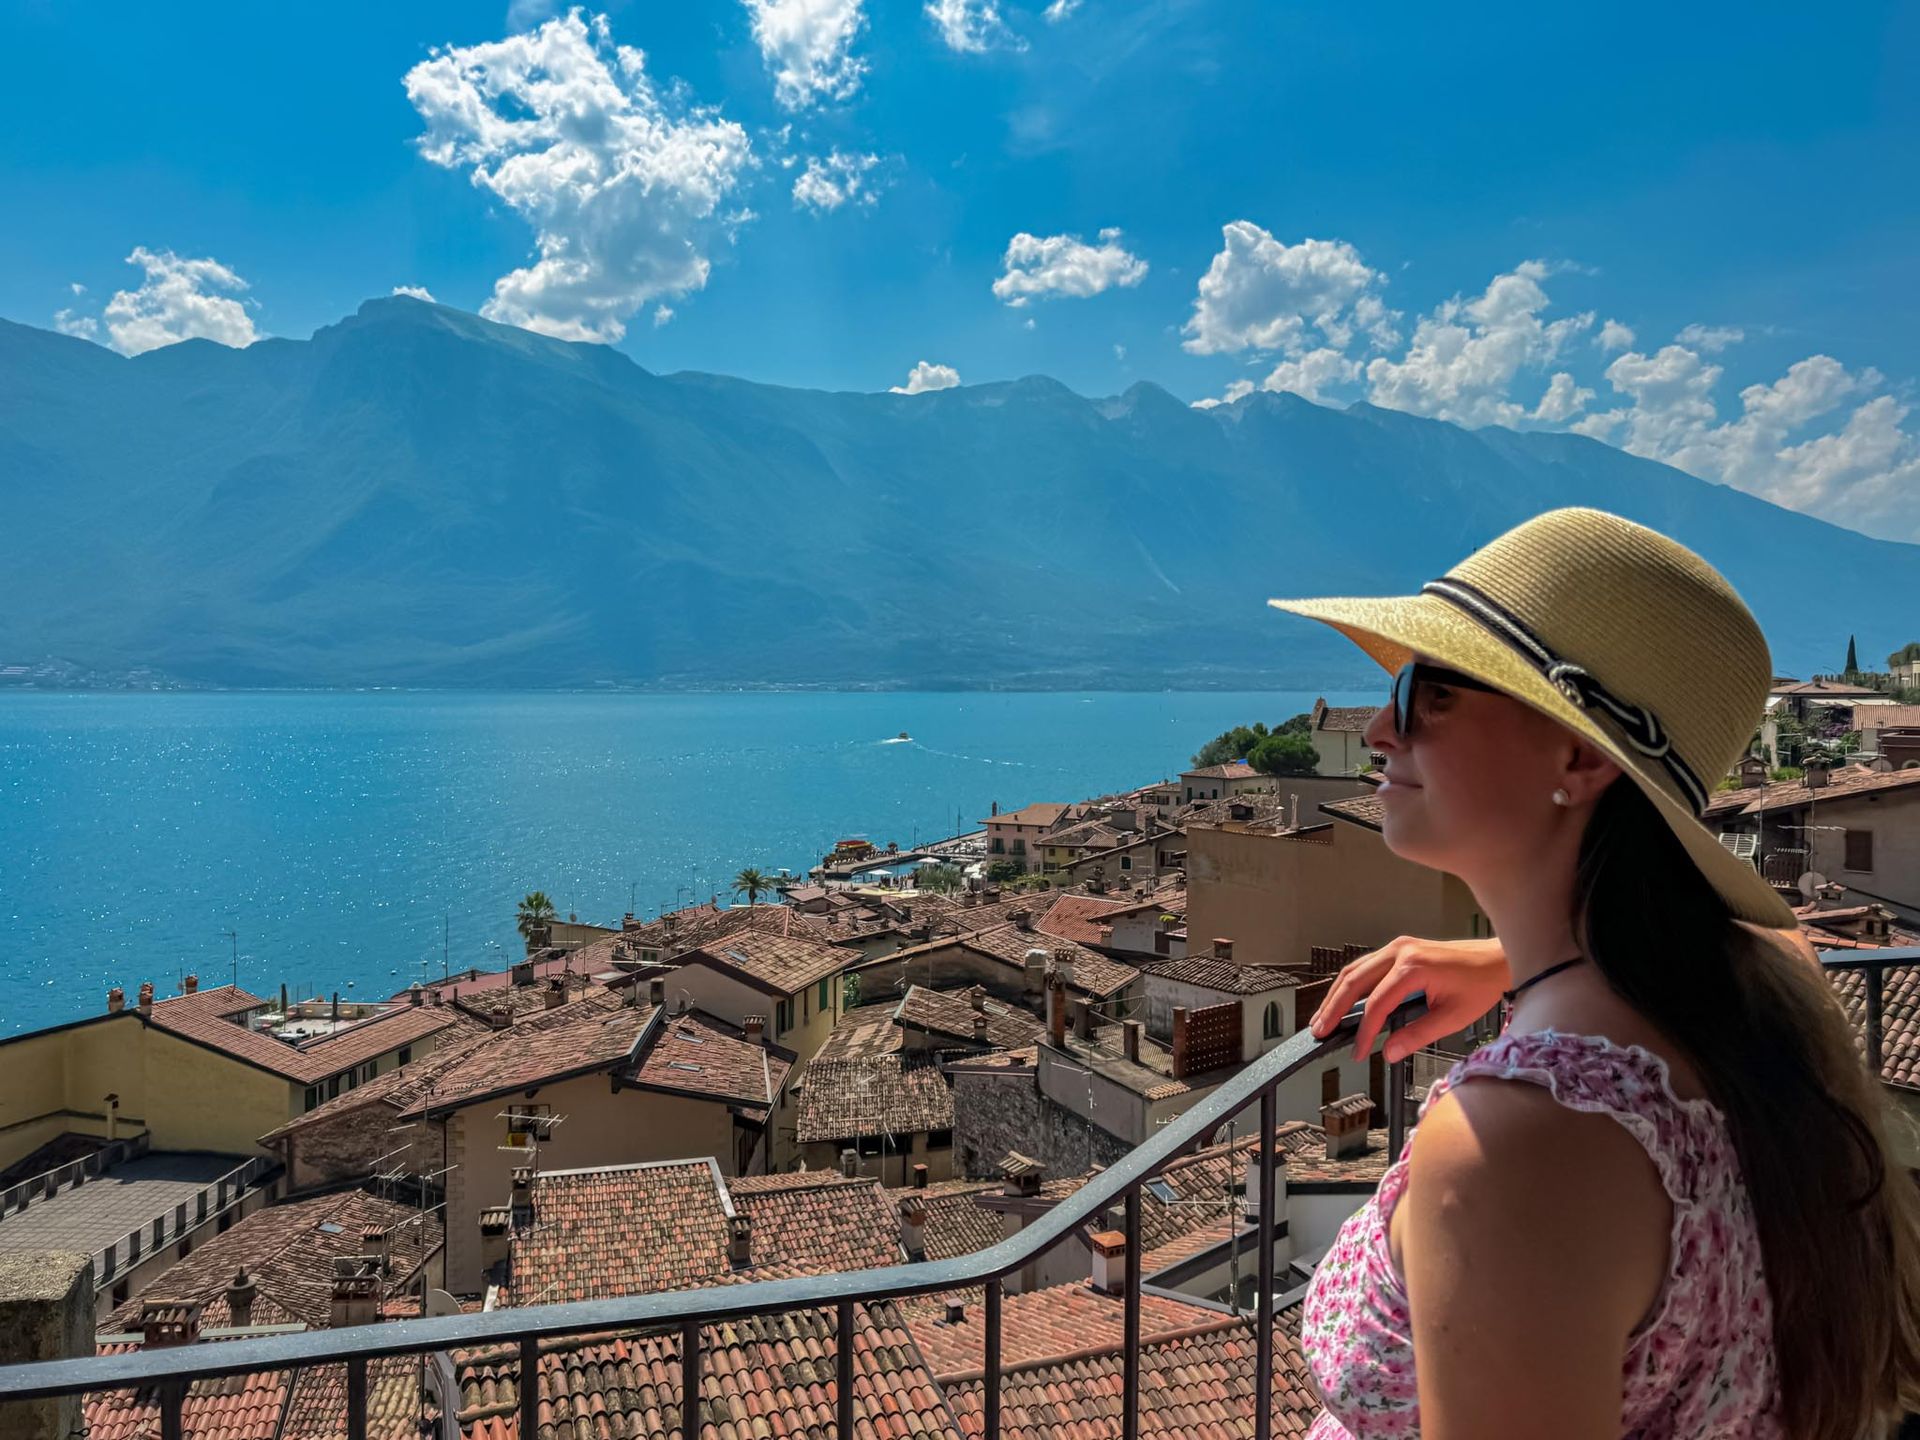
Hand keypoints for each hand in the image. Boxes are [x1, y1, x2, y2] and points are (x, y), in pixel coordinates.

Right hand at [1309, 935, 1509, 1063]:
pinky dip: (1350, 985)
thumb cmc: (1479, 986)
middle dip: (1333, 1008)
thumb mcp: (1452, 1017)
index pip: (1376, 1004)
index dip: (1364, 1031)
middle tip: (1319, 1031)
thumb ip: (1418, 1035)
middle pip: (1354, 981)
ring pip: (1354, 971)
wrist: (1496, 959)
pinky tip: (1342, 1002)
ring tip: (1322, 1019)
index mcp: (1412, 968)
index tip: (1358, 1052)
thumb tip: (1389, 1053)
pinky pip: (1365, 966)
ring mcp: (1397, 947)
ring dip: (1336, 995)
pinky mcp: (1398, 950)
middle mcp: (1399, 952)